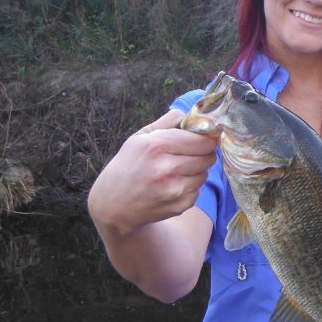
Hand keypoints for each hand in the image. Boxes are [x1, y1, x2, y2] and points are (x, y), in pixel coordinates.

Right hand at [88, 109, 217, 235]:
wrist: (113, 205)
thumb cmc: (126, 166)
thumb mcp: (139, 138)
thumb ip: (166, 123)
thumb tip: (191, 115)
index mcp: (158, 146)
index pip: (203, 140)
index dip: (206, 138)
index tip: (203, 138)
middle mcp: (168, 168)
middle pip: (208, 156)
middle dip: (203, 153)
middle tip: (190, 154)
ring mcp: (174, 189)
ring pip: (205, 174)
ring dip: (196, 171)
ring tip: (177, 171)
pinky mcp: (179, 206)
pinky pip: (198, 191)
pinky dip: (190, 188)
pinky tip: (173, 186)